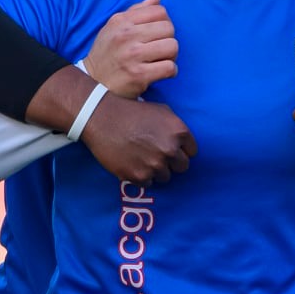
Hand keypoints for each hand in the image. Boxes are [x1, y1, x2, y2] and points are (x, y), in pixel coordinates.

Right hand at [79, 95, 197, 185]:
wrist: (102, 118)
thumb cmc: (131, 111)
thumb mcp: (160, 110)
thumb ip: (175, 127)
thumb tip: (182, 142)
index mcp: (178, 131)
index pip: (192, 152)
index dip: (181, 150)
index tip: (171, 149)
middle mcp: (170, 149)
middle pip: (182, 167)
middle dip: (172, 162)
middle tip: (158, 156)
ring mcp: (155, 164)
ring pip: (165, 177)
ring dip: (157, 170)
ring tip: (143, 159)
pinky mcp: (139, 176)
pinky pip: (148, 183)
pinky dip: (142, 176)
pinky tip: (133, 164)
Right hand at [85, 0, 177, 97]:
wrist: (93, 83)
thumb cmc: (107, 53)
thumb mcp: (114, 27)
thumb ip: (137, 10)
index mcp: (121, 21)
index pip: (159, 11)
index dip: (164, 22)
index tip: (158, 33)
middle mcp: (126, 35)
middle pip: (169, 28)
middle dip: (169, 39)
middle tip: (160, 49)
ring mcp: (132, 55)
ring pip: (172, 46)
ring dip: (171, 55)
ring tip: (162, 60)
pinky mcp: (138, 75)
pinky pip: (169, 67)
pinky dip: (171, 71)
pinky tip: (162, 72)